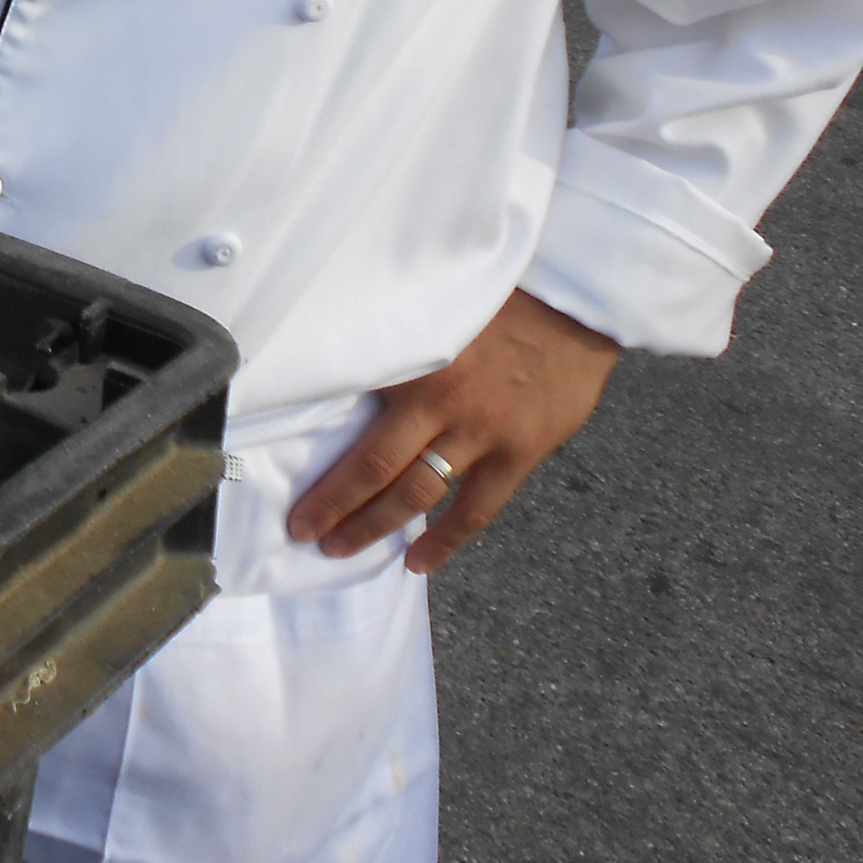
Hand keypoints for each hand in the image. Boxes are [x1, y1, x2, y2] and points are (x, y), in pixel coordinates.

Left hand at [286, 288, 619, 576]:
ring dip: (376, 525)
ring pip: (417, 493)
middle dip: (334, 503)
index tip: (288, 464)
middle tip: (302, 530)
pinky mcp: (520, 453)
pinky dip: (445, 541)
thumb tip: (338, 368)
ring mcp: (482, 432)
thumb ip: (394, 344)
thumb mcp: (432, 306)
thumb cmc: (497, 300)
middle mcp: (441, 401)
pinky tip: (418, 562)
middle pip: (374, 465)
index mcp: (412, 360)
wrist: (573, 307)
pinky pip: (476, 511)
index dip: (317, 442)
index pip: (346, 411)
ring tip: (340, 549)